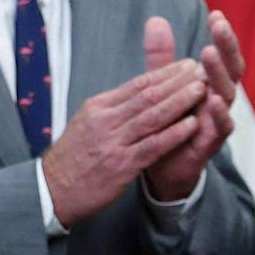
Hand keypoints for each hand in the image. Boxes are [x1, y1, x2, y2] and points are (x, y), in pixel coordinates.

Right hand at [43, 54, 207, 226]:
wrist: (52, 190)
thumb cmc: (74, 157)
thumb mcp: (88, 123)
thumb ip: (114, 107)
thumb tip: (141, 90)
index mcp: (98, 107)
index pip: (138, 84)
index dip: (166, 73)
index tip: (188, 64)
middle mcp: (105, 120)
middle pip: (147, 95)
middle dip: (178, 81)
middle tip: (203, 70)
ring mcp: (113, 142)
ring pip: (152, 116)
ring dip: (180, 101)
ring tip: (202, 90)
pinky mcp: (121, 165)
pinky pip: (153, 146)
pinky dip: (174, 134)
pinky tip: (193, 124)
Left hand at [143, 12, 243, 200]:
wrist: (161, 164)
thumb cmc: (168, 121)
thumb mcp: (162, 85)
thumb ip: (162, 57)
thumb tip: (156, 20)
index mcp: (209, 83)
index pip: (222, 55)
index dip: (222, 37)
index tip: (216, 15)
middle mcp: (218, 99)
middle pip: (231, 70)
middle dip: (226, 47)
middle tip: (219, 27)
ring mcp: (217, 120)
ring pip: (226, 94)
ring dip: (219, 73)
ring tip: (210, 53)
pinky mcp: (211, 142)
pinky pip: (221, 128)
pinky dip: (219, 114)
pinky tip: (212, 100)